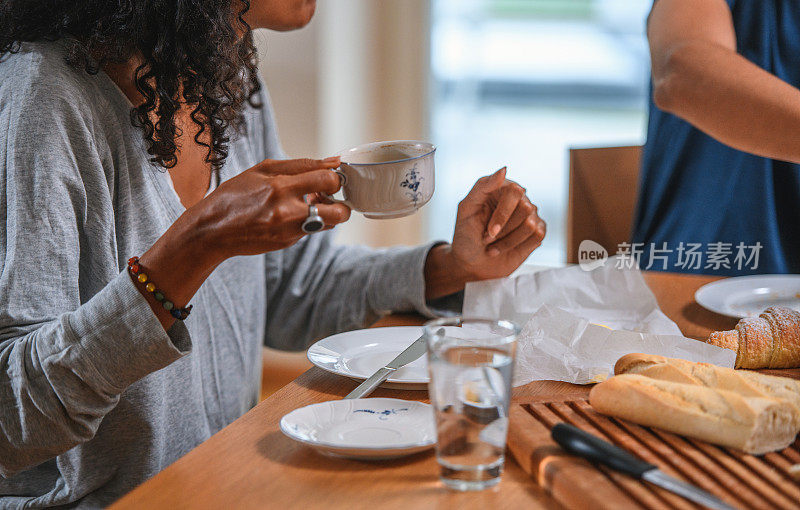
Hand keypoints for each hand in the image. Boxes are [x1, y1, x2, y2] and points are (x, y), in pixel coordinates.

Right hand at [190, 156, 350, 263]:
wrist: (211, 230)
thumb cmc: (235, 195)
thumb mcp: (263, 170)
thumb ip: (302, 165)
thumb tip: (333, 161)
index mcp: (281, 187)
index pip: (329, 180)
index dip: (336, 177)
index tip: (330, 176)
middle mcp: (288, 212)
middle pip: (340, 212)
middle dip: (342, 203)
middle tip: (328, 196)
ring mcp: (290, 231)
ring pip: (329, 223)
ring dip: (327, 213)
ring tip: (309, 203)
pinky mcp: (288, 243)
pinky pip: (311, 230)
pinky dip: (307, 221)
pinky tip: (289, 215)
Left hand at [425, 167, 545, 298]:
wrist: (471, 263)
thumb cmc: (466, 235)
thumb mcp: (467, 209)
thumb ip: (483, 186)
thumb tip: (504, 169)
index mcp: (501, 188)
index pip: (514, 191)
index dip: (503, 214)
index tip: (490, 231)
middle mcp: (518, 199)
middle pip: (525, 208)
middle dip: (503, 229)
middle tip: (487, 238)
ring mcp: (530, 215)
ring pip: (530, 225)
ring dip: (507, 241)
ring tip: (492, 244)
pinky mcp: (537, 232)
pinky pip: (537, 236)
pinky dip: (516, 246)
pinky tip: (503, 248)